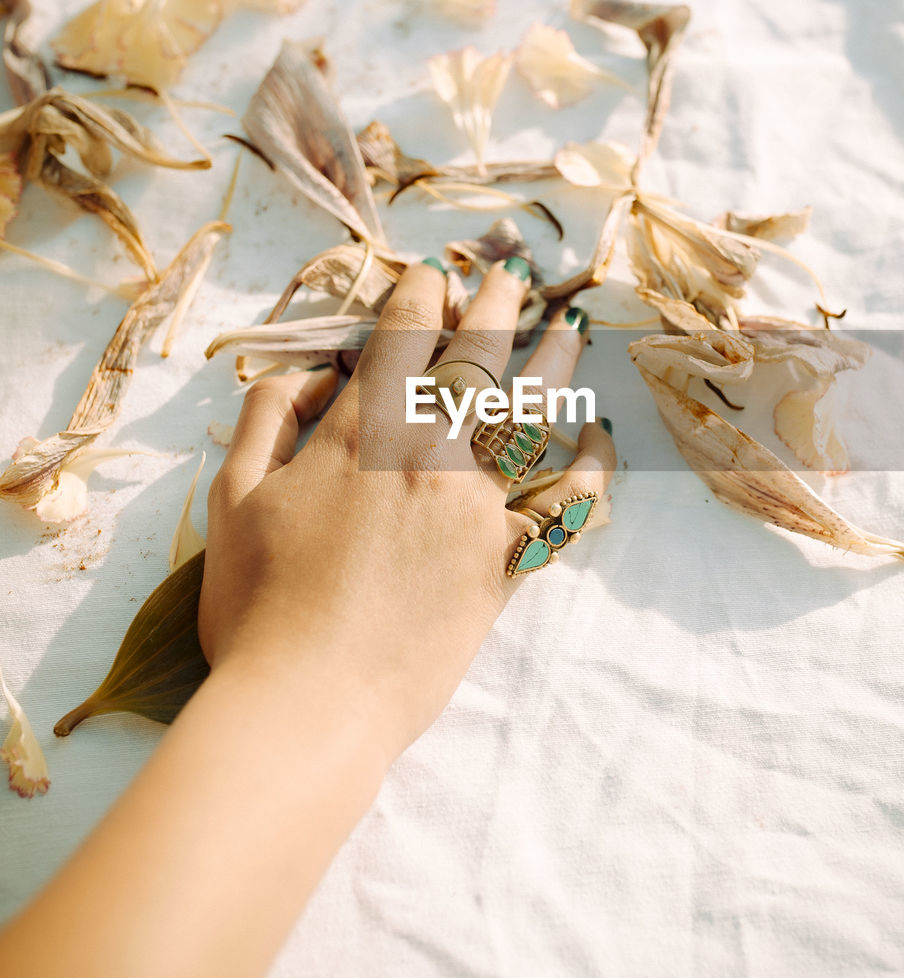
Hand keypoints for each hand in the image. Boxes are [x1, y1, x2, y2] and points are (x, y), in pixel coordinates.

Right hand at [198, 259, 615, 763]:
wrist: (310, 703)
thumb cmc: (256, 605)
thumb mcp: (231, 498)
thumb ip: (268, 420)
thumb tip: (312, 376)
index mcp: (362, 431)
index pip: (402, 335)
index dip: (419, 296)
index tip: (432, 278)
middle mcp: (430, 452)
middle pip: (477, 357)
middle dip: (496, 304)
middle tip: (513, 275)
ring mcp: (477, 505)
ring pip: (532, 413)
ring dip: (555, 361)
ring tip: (572, 328)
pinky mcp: (506, 561)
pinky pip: (566, 503)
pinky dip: (589, 467)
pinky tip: (598, 439)